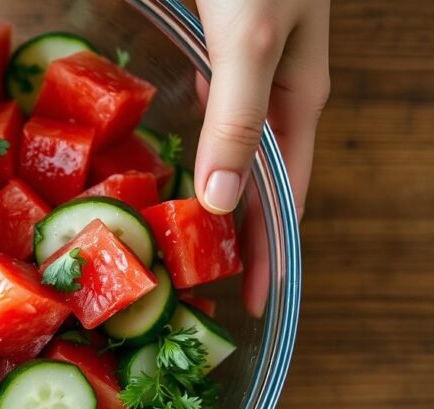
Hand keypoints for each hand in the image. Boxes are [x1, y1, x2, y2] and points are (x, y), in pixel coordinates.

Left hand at [194, 0, 329, 315]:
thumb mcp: (251, 43)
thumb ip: (239, 117)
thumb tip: (226, 201)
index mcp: (296, 97)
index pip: (286, 195)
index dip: (270, 250)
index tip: (250, 301)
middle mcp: (277, 88)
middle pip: (260, 177)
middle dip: (240, 231)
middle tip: (207, 280)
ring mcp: (250, 64)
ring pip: (236, 144)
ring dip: (217, 187)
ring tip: (191, 228)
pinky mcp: (221, 40)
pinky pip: (213, 107)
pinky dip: (199, 138)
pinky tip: (180, 139)